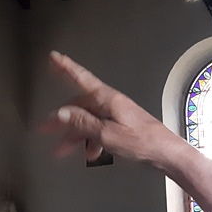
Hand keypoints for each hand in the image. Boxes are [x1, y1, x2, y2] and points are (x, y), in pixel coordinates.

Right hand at [40, 51, 180, 164]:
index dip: (66, 68)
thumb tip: (61, 112)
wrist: (166, 154)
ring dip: (75, 135)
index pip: (82, 79)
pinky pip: (100, 130)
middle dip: (62, 119)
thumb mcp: (107, 134)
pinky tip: (90, 154)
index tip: (54, 57)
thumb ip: (83, 123)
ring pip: (88, 121)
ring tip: (61, 151)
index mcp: (108, 99)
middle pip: (80, 106)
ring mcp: (117, 116)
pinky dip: (92, 141)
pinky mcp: (123, 128)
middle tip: (45, 129)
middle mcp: (111, 104)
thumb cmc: (143, 142)